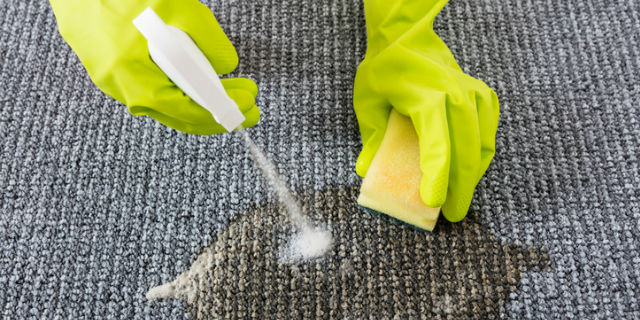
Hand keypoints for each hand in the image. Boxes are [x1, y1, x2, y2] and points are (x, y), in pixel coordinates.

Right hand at [49, 0, 258, 133]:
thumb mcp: (177, 8)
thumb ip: (207, 40)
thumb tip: (226, 65)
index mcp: (135, 79)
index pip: (190, 112)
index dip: (224, 112)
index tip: (248, 105)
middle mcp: (123, 89)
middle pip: (180, 115)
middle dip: (219, 113)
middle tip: (247, 107)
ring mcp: (116, 83)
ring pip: (168, 105)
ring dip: (202, 102)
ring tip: (229, 92)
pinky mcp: (114, 72)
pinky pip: (154, 90)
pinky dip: (181, 91)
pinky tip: (199, 83)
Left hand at [354, 0, 499, 221]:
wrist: (407, 38)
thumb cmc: (385, 71)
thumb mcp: (368, 102)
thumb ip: (371, 138)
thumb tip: (367, 172)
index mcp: (427, 99)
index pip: (438, 147)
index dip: (438, 178)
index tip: (434, 203)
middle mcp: (457, 96)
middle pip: (466, 153)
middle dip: (461, 188)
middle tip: (452, 213)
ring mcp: (474, 95)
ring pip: (482, 146)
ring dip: (472, 175)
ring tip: (458, 196)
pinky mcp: (484, 96)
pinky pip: (488, 134)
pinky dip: (479, 156)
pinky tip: (467, 170)